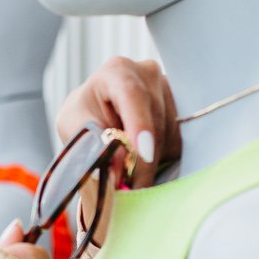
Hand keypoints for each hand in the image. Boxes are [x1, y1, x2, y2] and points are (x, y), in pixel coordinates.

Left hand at [56, 57, 178, 242]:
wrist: (99, 114)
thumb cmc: (82, 117)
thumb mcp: (75, 128)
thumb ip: (93, 144)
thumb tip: (118, 171)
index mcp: (116, 71)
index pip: (133, 94)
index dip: (140, 124)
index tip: (142, 154)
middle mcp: (148, 74)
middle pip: (154, 120)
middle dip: (143, 159)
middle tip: (130, 187)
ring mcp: (170, 90)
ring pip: (170, 134)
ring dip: (152, 160)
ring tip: (130, 171)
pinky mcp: (183, 109)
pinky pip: (180, 141)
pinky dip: (162, 157)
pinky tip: (143, 158)